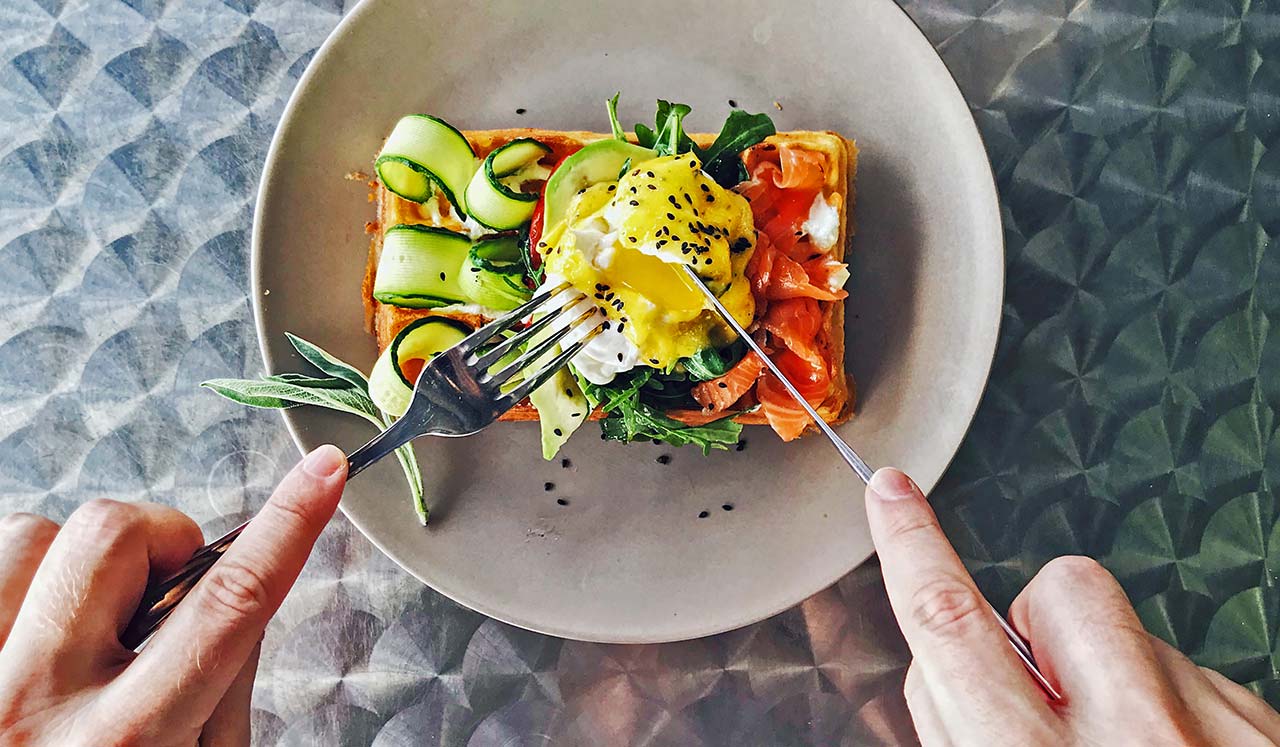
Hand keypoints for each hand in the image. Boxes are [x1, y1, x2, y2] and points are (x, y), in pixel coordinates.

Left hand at [0, 445, 346, 746]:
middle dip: (160, 541)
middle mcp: (34, 705)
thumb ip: (222, 693)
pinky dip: (19, 581)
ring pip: (33, 534)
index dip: (289, 527)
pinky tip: (30, 634)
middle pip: (116, 537)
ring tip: (79, 629)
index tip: (324, 472)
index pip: (230, 607)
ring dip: (75, 567)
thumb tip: (235, 594)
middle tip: (159, 596)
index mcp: (126, 746)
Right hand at [865, 467, 1279, 746]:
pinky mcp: (1274, 733)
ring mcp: (1224, 734)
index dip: (909, 548)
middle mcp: (1141, 743)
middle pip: (1063, 592)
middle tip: (1046, 698)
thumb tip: (952, 673)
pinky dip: (1173, 711)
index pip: (951, 627)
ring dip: (1113, 675)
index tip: (892, 496)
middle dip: (1037, 623)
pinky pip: (1201, 679)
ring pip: (1139, 635)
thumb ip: (967, 737)